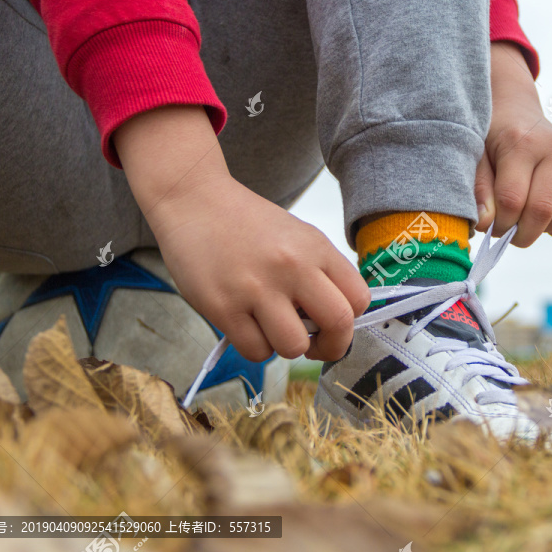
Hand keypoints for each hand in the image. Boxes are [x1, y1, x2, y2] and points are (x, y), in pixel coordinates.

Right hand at [115, 106, 369, 361]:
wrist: (193, 200)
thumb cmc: (247, 223)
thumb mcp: (297, 236)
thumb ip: (320, 272)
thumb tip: (334, 322)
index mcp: (316, 248)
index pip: (358, 300)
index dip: (349, 322)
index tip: (331, 325)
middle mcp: (292, 266)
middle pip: (338, 325)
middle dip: (331, 347)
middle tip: (313, 344)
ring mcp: (257, 288)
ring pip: (294, 346)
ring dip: (286, 347)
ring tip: (271, 328)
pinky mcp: (223, 307)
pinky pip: (255, 351)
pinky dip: (255, 347)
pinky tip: (247, 326)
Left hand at [476, 42, 551, 247]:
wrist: (517, 112)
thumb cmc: (491, 138)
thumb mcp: (475, 157)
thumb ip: (479, 190)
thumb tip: (486, 224)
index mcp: (523, 143)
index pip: (512, 199)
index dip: (499, 223)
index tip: (489, 226)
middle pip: (542, 211)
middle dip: (520, 233)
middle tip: (506, 231)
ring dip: (541, 231)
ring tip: (524, 221)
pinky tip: (543, 218)